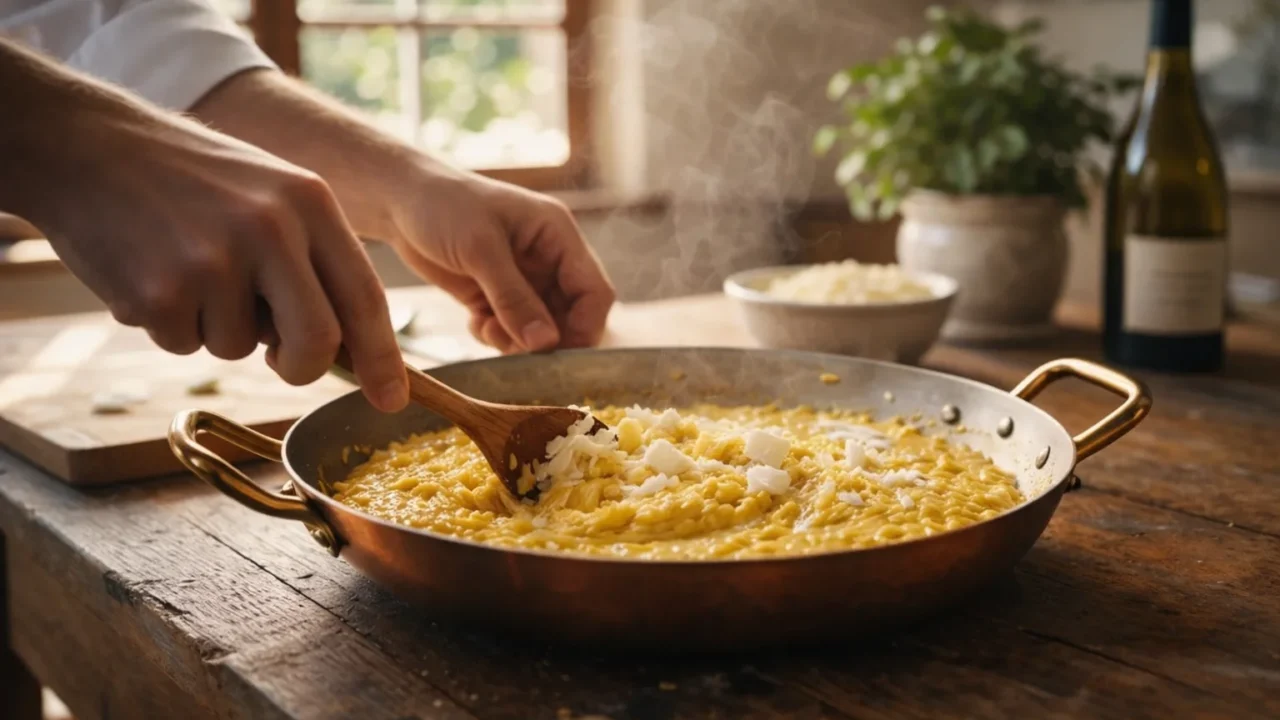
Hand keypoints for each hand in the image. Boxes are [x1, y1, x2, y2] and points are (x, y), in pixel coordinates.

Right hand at [6, 71, 408, 410]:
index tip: (392, 400)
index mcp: (310, 204)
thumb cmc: (190, 179)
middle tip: (279, 361)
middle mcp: (271, 230)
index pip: (365, 297)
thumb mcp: (271, 193)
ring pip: (241, 349)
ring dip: (216, 329)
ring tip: (186, 269)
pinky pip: (184, 345)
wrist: (87, 145)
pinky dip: (169, 325)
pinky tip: (150, 272)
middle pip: (318, 342)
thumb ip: (312, 258)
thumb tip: (347, 346)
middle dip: (301, 367)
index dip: (382, 358)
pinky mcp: (161, 291)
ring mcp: (215, 261)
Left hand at [387, 163, 615, 352]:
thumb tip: (546, 342)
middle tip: (516, 348)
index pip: (594, 291)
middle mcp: (548, 258)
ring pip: (541, 329)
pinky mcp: (496, 293)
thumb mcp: (480, 250)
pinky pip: (512, 329)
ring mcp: (523, 278)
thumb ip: (514, 298)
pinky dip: (498, 336)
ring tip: (488, 329)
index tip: (558, 353)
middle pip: (571, 316)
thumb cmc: (442, 206)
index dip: (585, 327)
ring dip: (518, 340)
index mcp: (558, 235)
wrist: (397, 199)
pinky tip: (475, 323)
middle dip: (546, 339)